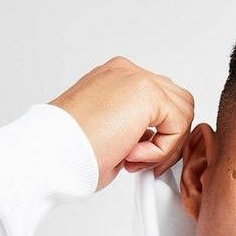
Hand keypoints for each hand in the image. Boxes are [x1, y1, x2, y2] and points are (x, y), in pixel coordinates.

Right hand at [48, 56, 194, 191]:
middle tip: (143, 162)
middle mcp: (127, 73)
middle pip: (178, 103)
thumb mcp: (110, 135)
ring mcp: (136, 77)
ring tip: (135, 159)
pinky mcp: (147, 92)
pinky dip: (161, 149)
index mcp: (116, 80)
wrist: (51, 151)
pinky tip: (132, 155)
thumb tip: (156, 141)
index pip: (160, 103)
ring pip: (183, 112)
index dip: (158, 137)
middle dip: (169, 139)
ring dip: (166, 145)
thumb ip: (136, 130)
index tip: (136, 159)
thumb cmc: (70, 150)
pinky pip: (178, 125)